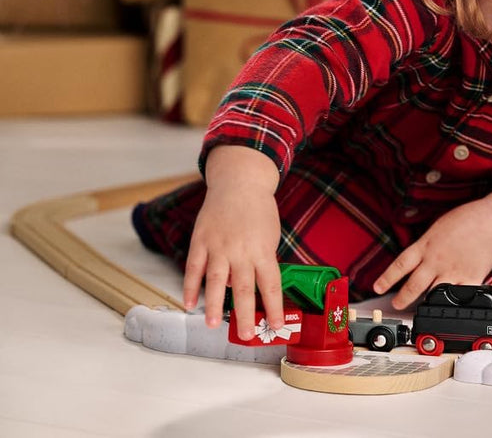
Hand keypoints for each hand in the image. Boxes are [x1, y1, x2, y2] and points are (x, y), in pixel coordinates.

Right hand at [182, 146, 282, 340]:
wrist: (240, 182)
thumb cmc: (259, 212)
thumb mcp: (269, 236)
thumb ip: (259, 262)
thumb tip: (239, 289)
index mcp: (263, 250)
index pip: (270, 285)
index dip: (273, 307)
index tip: (276, 326)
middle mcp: (241, 251)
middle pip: (243, 288)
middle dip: (245, 315)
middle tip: (247, 335)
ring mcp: (219, 246)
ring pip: (215, 281)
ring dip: (213, 305)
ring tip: (212, 325)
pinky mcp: (201, 240)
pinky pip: (194, 268)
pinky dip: (191, 286)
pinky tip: (189, 303)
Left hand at [372, 192, 491, 309]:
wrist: (491, 222)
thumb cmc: (466, 220)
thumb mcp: (437, 228)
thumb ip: (426, 245)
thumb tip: (416, 259)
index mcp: (426, 245)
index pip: (400, 265)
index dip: (386, 278)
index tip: (377, 288)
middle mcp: (436, 261)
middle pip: (414, 285)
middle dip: (402, 298)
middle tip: (396, 305)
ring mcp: (453, 271)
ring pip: (433, 294)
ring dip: (425, 304)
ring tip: (419, 310)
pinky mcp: (470, 279)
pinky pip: (458, 297)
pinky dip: (452, 303)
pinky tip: (448, 308)